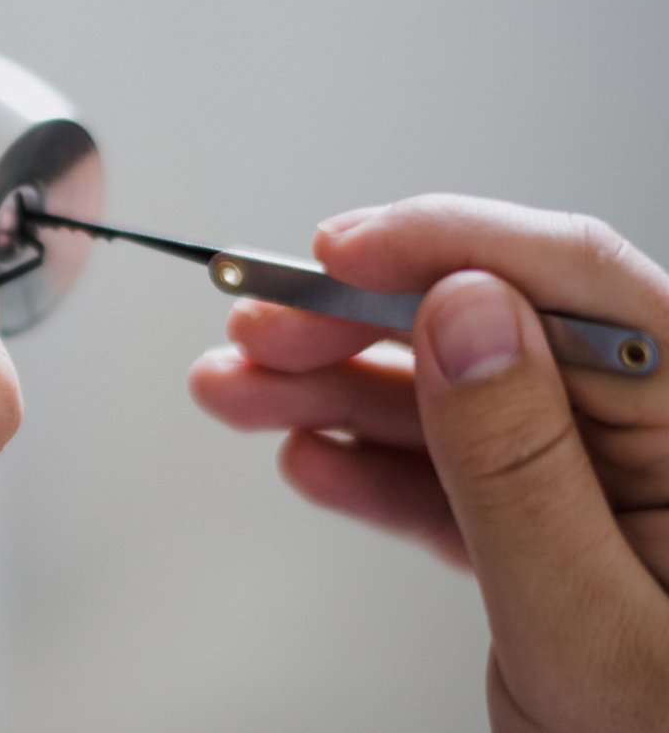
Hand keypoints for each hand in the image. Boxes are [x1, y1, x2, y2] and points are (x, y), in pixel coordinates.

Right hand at [189, 195, 668, 730]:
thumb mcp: (590, 622)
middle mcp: (657, 441)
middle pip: (495, 332)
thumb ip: (521, 464)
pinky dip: (371, 468)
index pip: (579, 286)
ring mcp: (602, 488)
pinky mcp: (552, 536)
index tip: (341, 249)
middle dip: (360, 322)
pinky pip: (453, 479)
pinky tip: (310, 457)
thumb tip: (463, 314)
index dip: (448, 245)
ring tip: (239, 390)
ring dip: (335, 392)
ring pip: (454, 402)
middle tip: (259, 328)